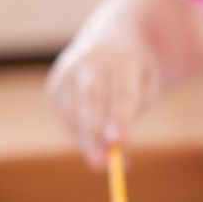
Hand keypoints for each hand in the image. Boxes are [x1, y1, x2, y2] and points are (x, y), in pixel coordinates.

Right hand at [46, 37, 161, 169]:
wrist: (113, 37)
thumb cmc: (135, 73)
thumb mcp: (147, 89)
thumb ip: (132, 118)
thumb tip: (115, 156)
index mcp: (124, 58)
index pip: (121, 92)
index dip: (119, 118)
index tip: (120, 144)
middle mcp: (92, 59)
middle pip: (92, 99)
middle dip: (95, 134)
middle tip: (102, 164)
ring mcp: (69, 69)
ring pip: (74, 111)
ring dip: (86, 139)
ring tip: (102, 157)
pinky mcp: (55, 82)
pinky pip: (64, 115)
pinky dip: (76, 132)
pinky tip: (90, 137)